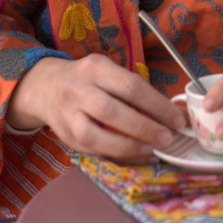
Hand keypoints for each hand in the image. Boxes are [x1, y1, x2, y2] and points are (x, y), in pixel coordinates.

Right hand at [6, 54, 186, 160]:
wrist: (46, 87)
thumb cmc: (87, 79)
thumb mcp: (107, 71)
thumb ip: (132, 89)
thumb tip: (169, 112)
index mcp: (95, 67)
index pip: (131, 87)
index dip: (157, 105)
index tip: (177, 119)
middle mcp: (78, 89)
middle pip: (114, 111)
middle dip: (145, 128)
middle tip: (168, 138)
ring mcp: (68, 115)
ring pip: (98, 135)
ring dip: (130, 146)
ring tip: (152, 150)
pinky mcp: (66, 136)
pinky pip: (93, 149)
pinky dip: (118, 154)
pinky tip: (135, 155)